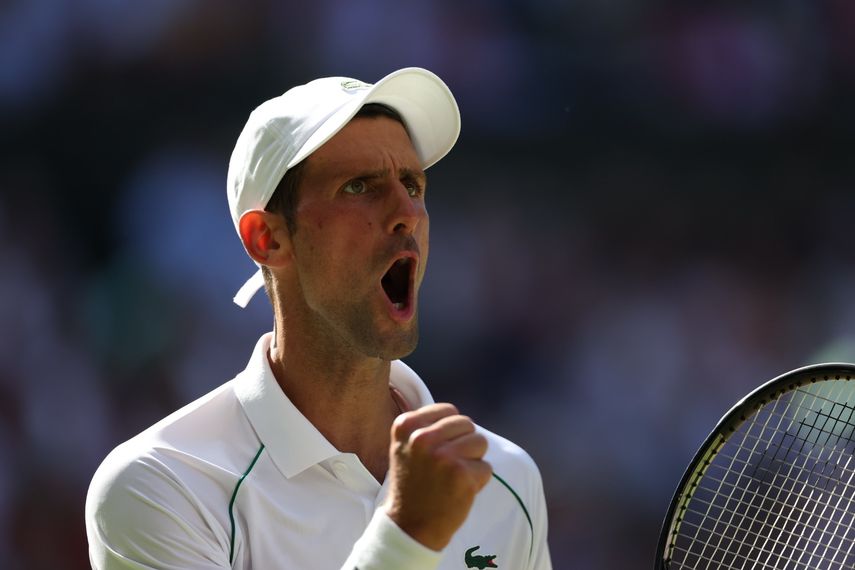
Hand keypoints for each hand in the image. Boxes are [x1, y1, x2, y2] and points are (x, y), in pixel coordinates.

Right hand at [383, 403, 491, 550]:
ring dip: (472, 461)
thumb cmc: (413, 484)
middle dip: (463, 444)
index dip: (450, 432)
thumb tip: (459, 417)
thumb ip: (426, 427)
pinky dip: (478, 481)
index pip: (448, 411)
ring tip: (453, 477)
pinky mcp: (462, 474)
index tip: (437, 451)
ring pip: (480, 443)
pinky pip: (486, 468)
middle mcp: (422, 438)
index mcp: (406, 426)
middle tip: (446, 467)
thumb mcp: (406, 447)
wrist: (410, 526)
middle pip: (466, 425)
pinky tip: (459, 491)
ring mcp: (443, 456)